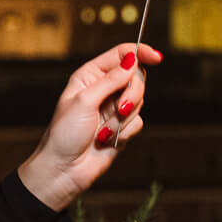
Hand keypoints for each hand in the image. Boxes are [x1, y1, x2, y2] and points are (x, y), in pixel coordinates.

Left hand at [17, 43, 163, 210]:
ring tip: (103, 131)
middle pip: (136, 78)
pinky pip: (138, 122)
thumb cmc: (64, 134)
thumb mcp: (85, 101)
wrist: (64, 169)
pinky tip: (107, 140)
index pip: (121, 55)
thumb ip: (111, 80)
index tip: (157, 57)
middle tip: (119, 108)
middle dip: (131, 95)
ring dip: (123, 118)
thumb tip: (132, 61)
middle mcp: (104, 88)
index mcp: (90, 75)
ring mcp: (114, 108)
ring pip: (139, 101)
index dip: (140, 52)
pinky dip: (125, 132)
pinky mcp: (122, 127)